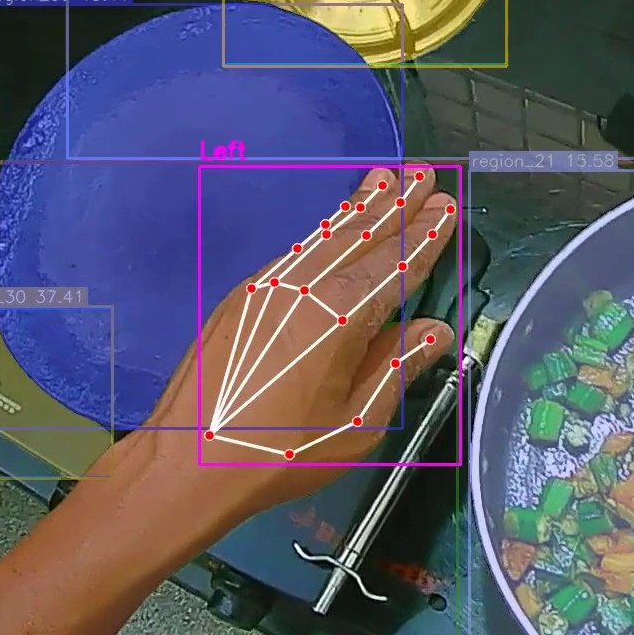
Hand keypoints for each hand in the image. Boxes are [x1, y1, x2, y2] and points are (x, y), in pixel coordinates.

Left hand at [103, 165, 457, 548]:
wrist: (186, 461)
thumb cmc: (280, 453)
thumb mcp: (356, 425)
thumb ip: (396, 369)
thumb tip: (434, 331)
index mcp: (338, 316)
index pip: (395, 265)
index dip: (424, 237)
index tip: (446, 205)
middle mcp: (302, 287)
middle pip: (359, 236)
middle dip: (395, 205)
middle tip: (423, 173)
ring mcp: (266, 286)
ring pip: (323, 237)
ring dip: (358, 208)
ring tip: (385, 179)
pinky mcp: (241, 298)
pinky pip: (295, 252)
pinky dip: (324, 233)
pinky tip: (335, 228)